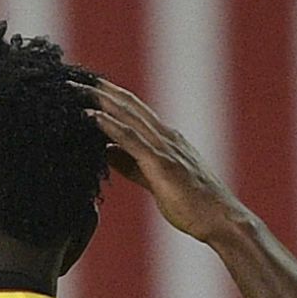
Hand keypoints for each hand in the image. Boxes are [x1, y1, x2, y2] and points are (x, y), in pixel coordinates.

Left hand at [82, 79, 254, 245]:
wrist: (221, 220)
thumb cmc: (194, 204)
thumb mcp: (155, 179)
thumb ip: (131, 165)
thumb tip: (107, 151)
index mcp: (167, 139)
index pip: (135, 111)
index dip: (112, 97)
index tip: (88, 87)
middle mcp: (167, 137)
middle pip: (129, 105)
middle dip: (101, 90)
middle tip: (75, 77)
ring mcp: (165, 148)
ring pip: (128, 115)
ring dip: (100, 101)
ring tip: (76, 89)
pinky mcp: (162, 163)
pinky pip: (131, 139)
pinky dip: (110, 124)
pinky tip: (91, 116)